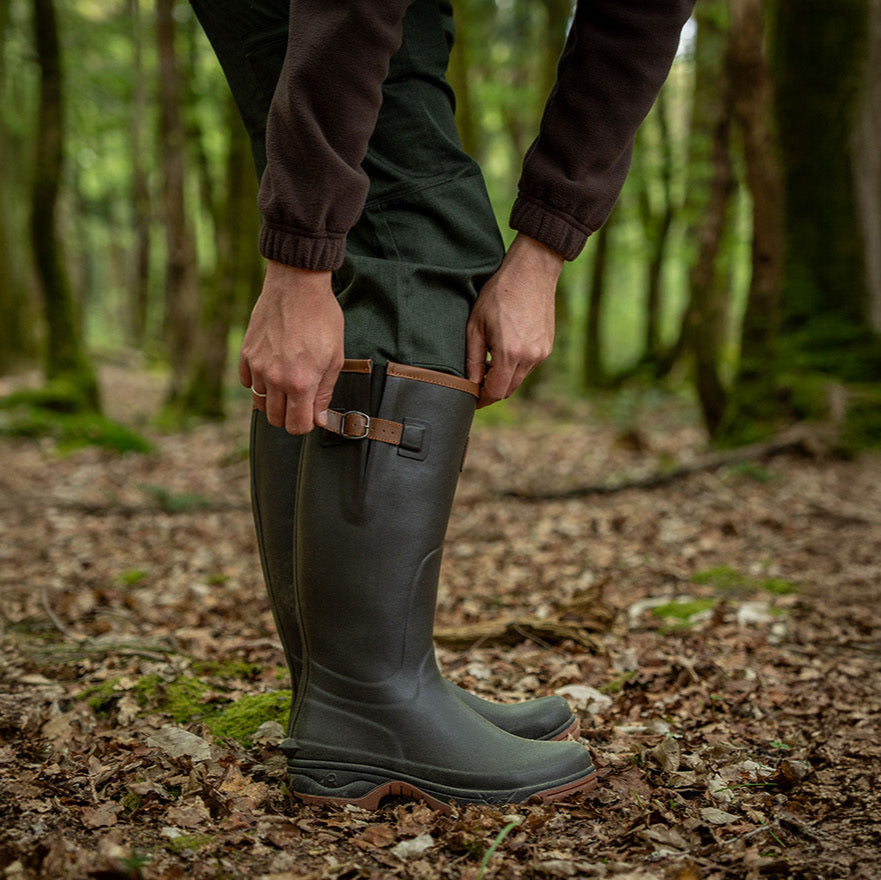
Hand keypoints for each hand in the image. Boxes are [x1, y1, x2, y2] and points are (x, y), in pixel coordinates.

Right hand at [239, 260, 344, 433]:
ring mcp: (257, 366)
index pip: (296, 426)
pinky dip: (257, 382)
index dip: (306, 424)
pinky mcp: (246, 353)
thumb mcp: (335, 358)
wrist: (298, 286)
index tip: (311, 416)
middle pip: (275, 419)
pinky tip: (272, 370)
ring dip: (274, 400)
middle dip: (289, 416)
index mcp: (300, 383)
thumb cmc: (322, 319)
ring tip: (287, 384)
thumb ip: (325, 392)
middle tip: (301, 402)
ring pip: (260, 402)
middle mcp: (275, 379)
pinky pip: (247, 382)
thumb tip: (318, 418)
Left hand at [465, 233, 562, 407]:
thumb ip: (473, 359)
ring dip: (503, 378)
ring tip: (488, 361)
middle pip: (508, 390)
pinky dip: (515, 367)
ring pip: (518, 379)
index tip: (470, 398)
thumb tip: (470, 383)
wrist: (532, 272)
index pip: (495, 392)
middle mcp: (530, 358)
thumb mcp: (476, 326)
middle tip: (475, 381)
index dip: (481, 399)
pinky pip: (528, 367)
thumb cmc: (499, 294)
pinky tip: (505, 350)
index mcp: (510, 354)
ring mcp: (541, 353)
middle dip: (491, 390)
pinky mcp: (547, 347)